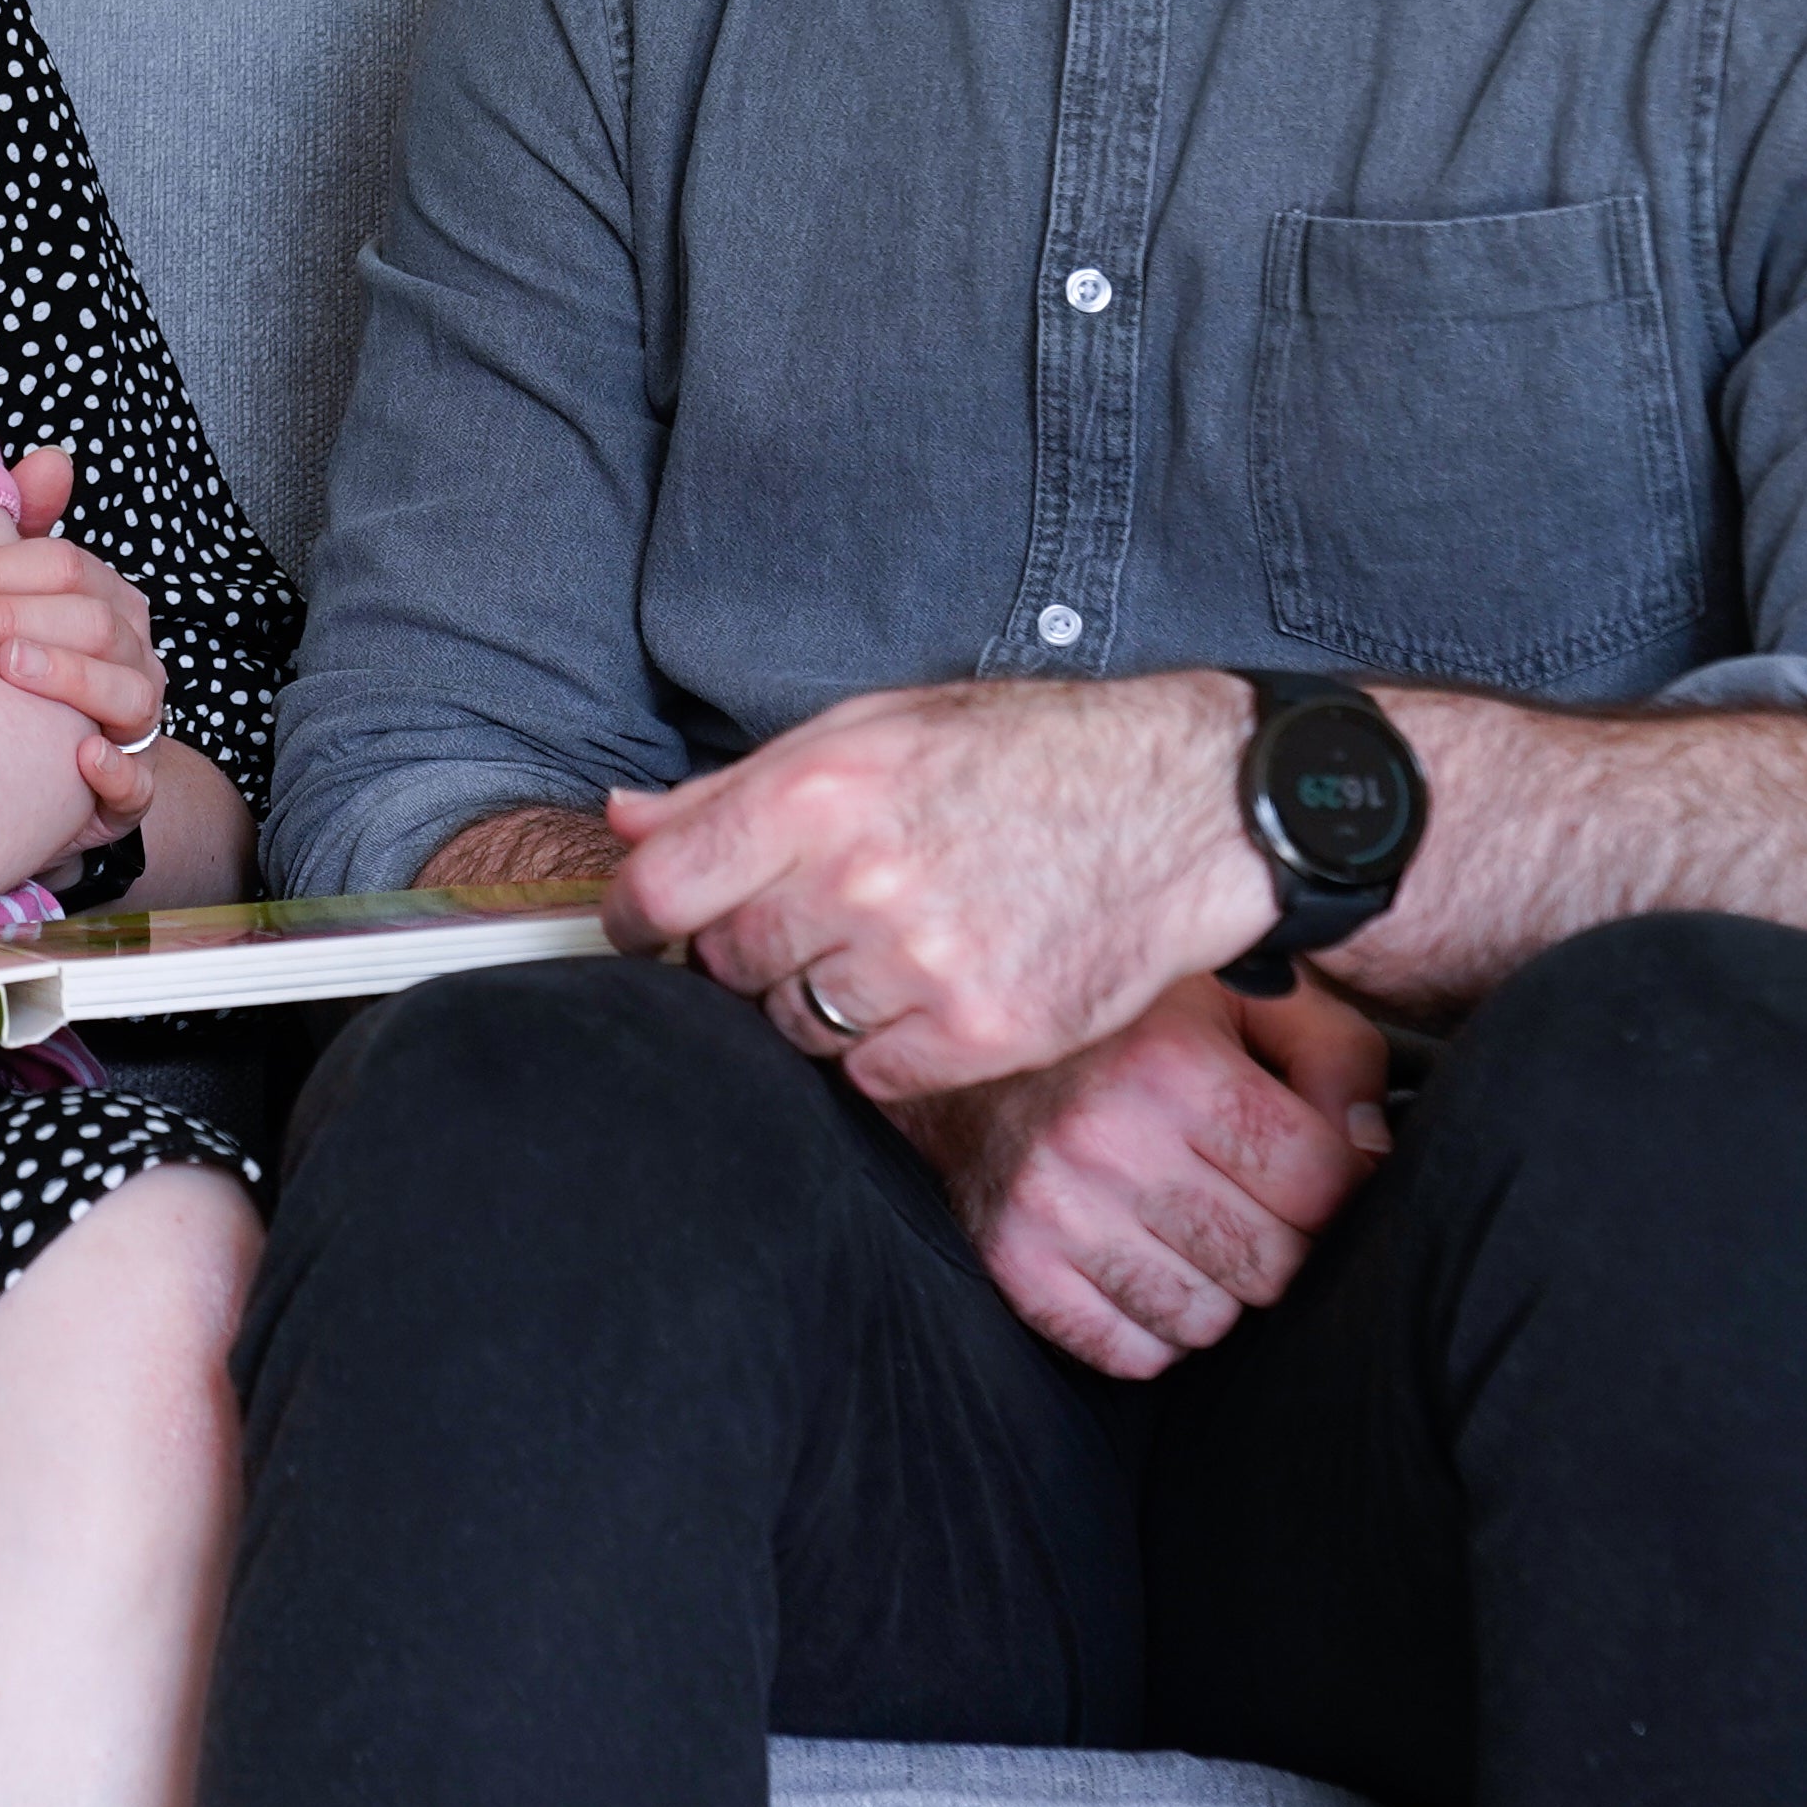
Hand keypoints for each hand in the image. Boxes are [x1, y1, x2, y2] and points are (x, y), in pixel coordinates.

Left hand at [0, 450, 168, 822]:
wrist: (57, 771)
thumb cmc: (29, 670)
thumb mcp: (22, 599)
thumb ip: (30, 527)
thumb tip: (53, 457)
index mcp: (108, 603)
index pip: (63, 566)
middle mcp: (135, 657)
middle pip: (86, 621)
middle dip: (7, 616)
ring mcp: (139, 722)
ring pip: (125, 692)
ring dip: (66, 676)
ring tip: (7, 668)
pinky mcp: (134, 789)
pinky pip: (140, 781)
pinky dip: (116, 769)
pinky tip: (79, 755)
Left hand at [603, 671, 1269, 1098]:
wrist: (1181, 807)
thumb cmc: (1023, 758)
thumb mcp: (872, 730)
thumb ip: (738, 787)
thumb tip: (625, 820)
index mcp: (819, 791)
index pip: (662, 886)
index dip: (633, 918)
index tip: (644, 928)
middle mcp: (859, 878)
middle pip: (724, 963)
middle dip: (743, 951)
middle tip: (807, 923)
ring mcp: (922, 962)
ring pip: (793, 1025)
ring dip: (814, 1001)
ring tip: (882, 949)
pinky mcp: (982, 1031)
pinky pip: (869, 1076)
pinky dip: (882, 1050)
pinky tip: (927, 995)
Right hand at [901, 977, 1392, 1376]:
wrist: (960, 1032)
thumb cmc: (1120, 1021)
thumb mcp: (1239, 999)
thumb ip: (1334, 1056)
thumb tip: (1375, 1153)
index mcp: (1170, 1061)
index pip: (1322, 1186)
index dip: (1340, 1187)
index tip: (1317, 1172)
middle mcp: (1105, 1138)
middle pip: (1272, 1264)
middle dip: (1282, 1240)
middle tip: (1251, 1200)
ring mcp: (1051, 1209)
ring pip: (1207, 1320)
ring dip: (1215, 1287)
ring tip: (1188, 1228)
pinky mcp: (1012, 1264)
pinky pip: (1132, 1352)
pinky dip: (1152, 1325)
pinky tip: (1142, 1262)